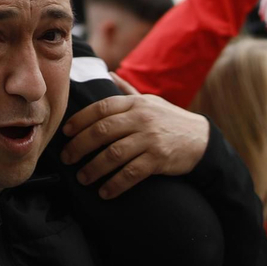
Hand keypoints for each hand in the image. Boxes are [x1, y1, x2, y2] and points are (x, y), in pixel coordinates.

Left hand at [59, 74, 210, 198]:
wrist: (201, 139)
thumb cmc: (169, 119)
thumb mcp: (150, 101)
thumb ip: (128, 91)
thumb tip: (110, 73)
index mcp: (135, 104)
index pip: (101, 108)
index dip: (80, 120)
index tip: (65, 133)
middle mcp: (141, 118)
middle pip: (102, 131)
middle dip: (80, 146)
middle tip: (67, 158)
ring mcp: (150, 139)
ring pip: (113, 154)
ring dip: (93, 168)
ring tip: (82, 178)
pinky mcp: (159, 159)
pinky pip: (131, 173)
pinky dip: (115, 184)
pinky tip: (104, 192)